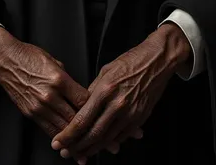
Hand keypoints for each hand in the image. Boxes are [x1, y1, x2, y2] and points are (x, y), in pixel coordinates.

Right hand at [0, 27, 122, 162]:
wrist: (6, 60)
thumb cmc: (31, 56)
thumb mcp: (55, 62)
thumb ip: (68, 80)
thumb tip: (80, 92)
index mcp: (59, 79)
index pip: (84, 100)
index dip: (98, 110)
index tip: (110, 118)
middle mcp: (50, 95)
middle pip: (77, 119)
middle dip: (95, 133)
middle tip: (112, 144)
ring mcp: (40, 106)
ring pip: (64, 129)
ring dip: (79, 143)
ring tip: (93, 154)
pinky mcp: (31, 113)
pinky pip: (49, 130)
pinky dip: (61, 141)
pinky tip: (70, 150)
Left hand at [51, 23, 190, 161]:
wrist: (156, 61)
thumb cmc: (131, 61)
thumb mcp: (106, 71)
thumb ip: (93, 91)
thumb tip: (82, 107)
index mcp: (105, 90)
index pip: (81, 119)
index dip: (68, 134)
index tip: (58, 141)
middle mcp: (117, 104)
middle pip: (92, 134)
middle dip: (76, 146)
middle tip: (65, 152)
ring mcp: (130, 114)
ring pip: (106, 139)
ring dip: (91, 149)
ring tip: (80, 154)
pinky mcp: (139, 119)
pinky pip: (121, 137)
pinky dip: (109, 143)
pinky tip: (101, 146)